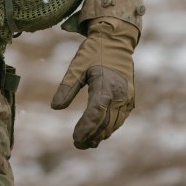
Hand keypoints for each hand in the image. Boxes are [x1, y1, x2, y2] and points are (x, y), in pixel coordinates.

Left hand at [51, 16, 138, 148]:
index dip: (85, 128)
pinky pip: (120, 117)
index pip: (95, 114)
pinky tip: (100, 132)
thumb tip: (55, 107)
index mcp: (106, 86)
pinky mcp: (130, 98)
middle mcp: (120, 95)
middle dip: (92, 136)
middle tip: (77, 144)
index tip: (75, 138)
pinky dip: (110, 126)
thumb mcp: (76, 66)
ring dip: (101, 134)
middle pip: (106, 123)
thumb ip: (67, 87)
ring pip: (114, 123)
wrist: (116, 40)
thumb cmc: (94, 52)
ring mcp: (127, 97)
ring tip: (87, 143)